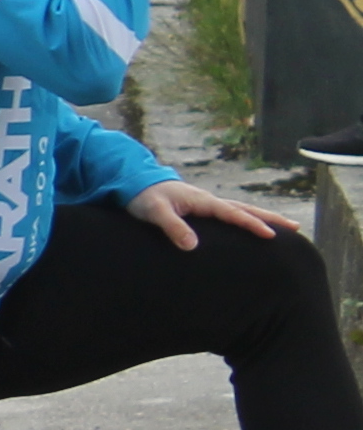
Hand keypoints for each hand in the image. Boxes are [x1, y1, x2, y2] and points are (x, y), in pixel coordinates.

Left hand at [127, 178, 290, 251]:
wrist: (134, 183)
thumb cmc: (144, 198)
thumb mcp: (155, 212)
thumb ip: (173, 227)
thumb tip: (192, 246)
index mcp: (202, 200)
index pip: (233, 213)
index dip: (252, 224)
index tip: (271, 235)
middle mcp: (209, 200)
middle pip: (245, 209)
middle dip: (270, 218)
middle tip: (296, 227)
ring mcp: (207, 203)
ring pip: (240, 210)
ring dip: (262, 217)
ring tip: (284, 228)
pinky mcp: (201, 208)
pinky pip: (230, 213)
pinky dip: (246, 218)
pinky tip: (252, 226)